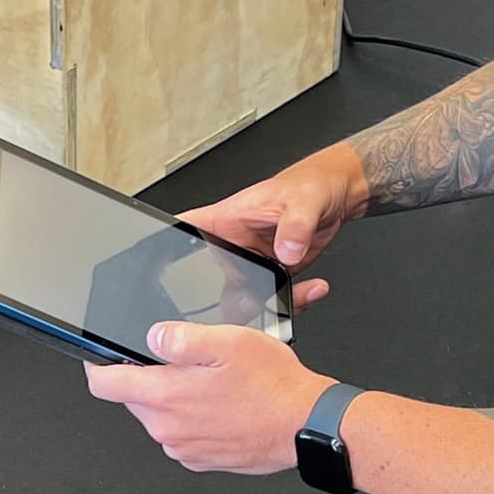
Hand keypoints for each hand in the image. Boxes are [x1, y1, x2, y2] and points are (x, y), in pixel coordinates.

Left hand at [85, 322, 331, 474]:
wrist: (305, 425)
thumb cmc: (273, 386)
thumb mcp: (227, 341)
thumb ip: (180, 337)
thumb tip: (153, 337)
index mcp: (165, 397)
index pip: (104, 385)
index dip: (98, 365)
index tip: (101, 356)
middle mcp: (168, 429)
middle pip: (134, 398)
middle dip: (149, 377)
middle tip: (187, 362)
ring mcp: (185, 448)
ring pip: (161, 415)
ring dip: (176, 398)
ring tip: (214, 383)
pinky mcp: (202, 459)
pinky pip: (184, 433)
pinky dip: (195, 418)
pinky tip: (224, 405)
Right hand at [178, 145, 364, 310]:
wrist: (334, 198)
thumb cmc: (309, 187)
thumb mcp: (302, 201)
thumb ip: (294, 226)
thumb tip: (287, 251)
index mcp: (225, 220)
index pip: (184, 232)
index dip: (165, 251)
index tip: (159, 272)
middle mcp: (233, 246)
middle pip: (205, 281)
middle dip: (221, 300)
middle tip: (246, 301)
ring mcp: (252, 265)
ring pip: (242, 300)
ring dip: (265, 306)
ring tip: (290, 297)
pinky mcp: (272, 277)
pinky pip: (273, 300)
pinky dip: (292, 303)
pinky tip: (310, 291)